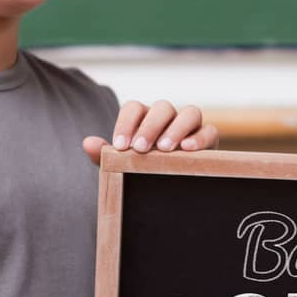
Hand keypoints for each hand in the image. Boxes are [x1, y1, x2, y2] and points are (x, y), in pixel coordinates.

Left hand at [83, 101, 219, 163]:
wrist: (167, 189)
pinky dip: (199, 137)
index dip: (126, 123)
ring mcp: (190, 126)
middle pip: (162, 107)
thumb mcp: (120, 166)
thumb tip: (87, 143)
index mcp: (143, 119)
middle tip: (140, 148)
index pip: (134, 108)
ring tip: (164, 149)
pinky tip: (187, 150)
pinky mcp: (208, 139)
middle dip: (151, 126)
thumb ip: (104, 155)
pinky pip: (210, 130)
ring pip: (190, 112)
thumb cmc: (141, 171)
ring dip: (177, 128)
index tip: (120, 146)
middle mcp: (168, 117)